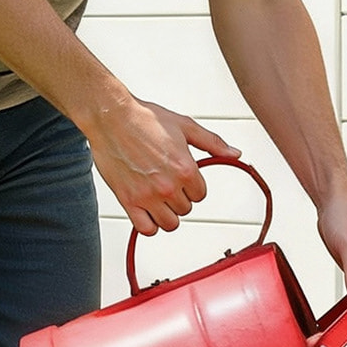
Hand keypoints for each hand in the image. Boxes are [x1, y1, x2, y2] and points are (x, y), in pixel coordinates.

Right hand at [85, 97, 238, 234]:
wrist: (111, 117)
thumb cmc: (144, 119)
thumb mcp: (186, 127)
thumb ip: (213, 143)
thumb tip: (234, 153)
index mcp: (186, 169)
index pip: (201, 195)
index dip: (192, 186)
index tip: (182, 178)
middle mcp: (168, 185)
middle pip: (185, 209)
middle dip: (179, 198)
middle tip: (166, 183)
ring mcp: (147, 195)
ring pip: (169, 223)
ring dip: (166, 213)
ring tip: (158, 199)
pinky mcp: (128, 200)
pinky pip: (145, 229)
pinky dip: (148, 225)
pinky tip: (147, 212)